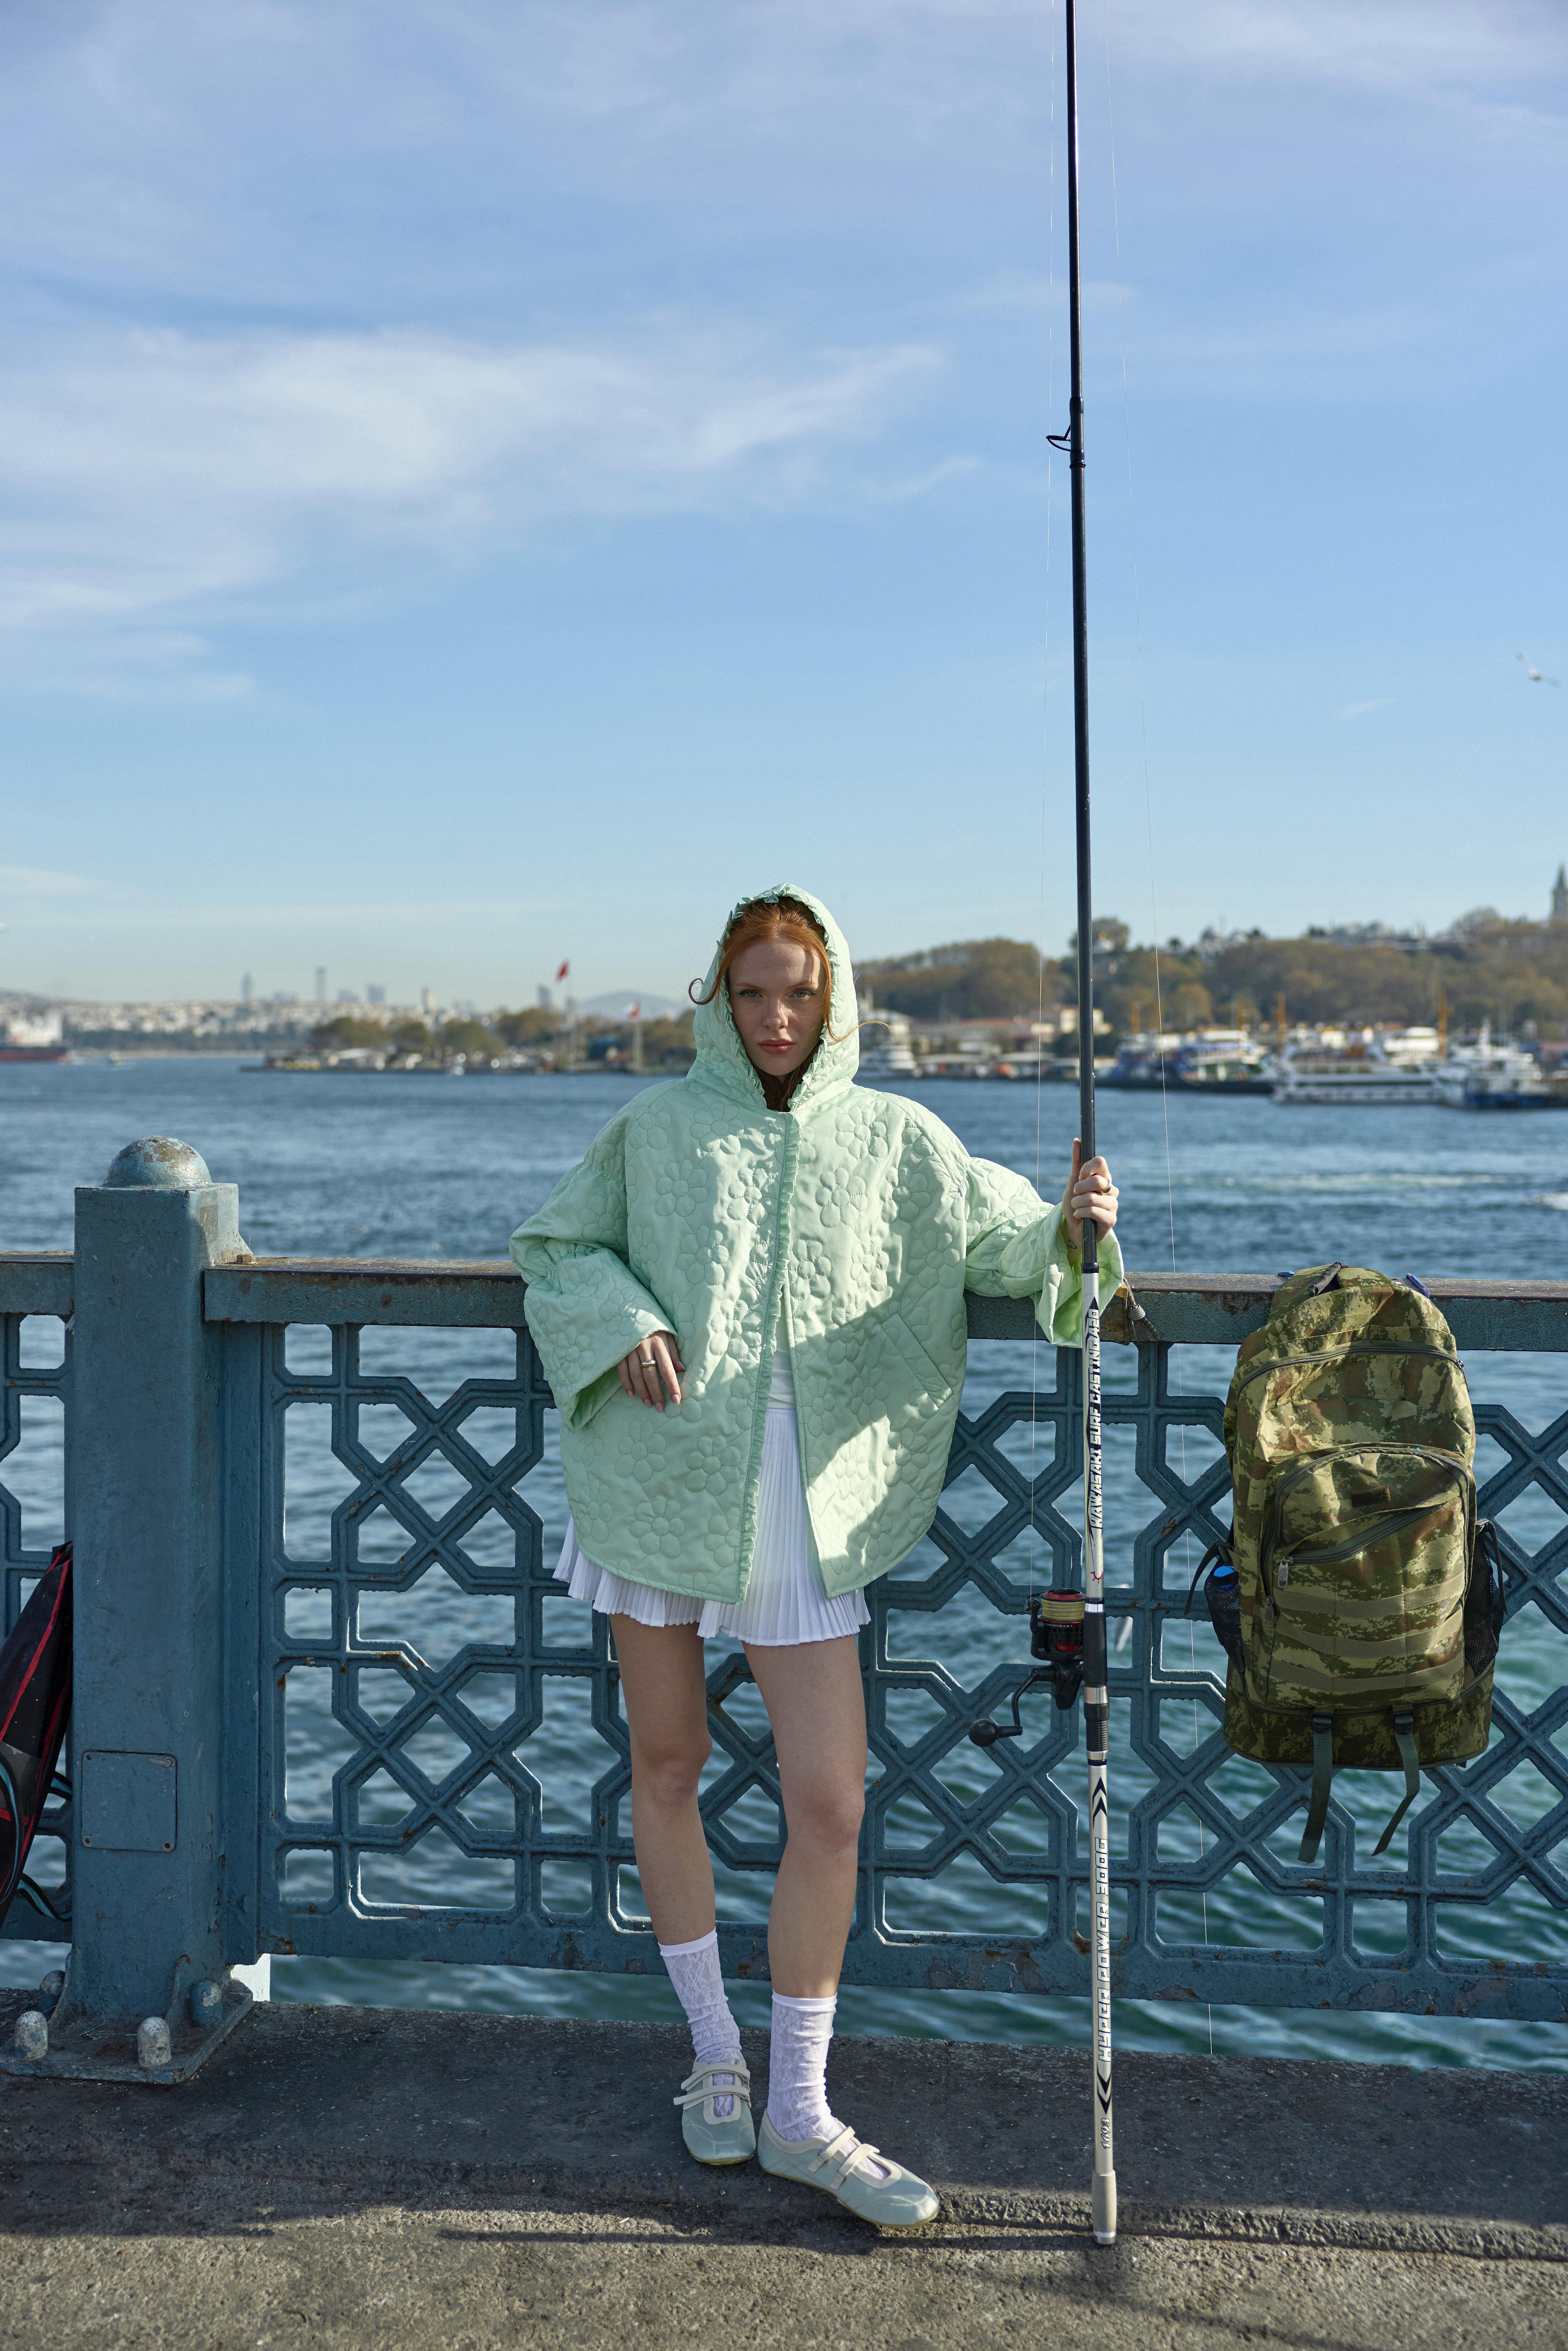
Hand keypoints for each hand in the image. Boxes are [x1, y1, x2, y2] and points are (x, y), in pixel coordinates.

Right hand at [618, 1330, 683, 1409]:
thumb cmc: (654, 1327)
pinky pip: (622, 1371)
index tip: (676, 1400)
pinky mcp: (620, 1351)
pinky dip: (626, 1384)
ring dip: (642, 1391)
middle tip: (660, 1407)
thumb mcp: (668, 1335)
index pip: (667, 1368)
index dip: (672, 1385)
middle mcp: (644, 1347)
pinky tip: (631, 1394)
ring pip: (636, 1374)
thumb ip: (673, 1352)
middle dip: (656, 1393)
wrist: (632, 1312)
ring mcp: (630, 1349)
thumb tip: (681, 1370)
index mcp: (659, 1343)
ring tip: (648, 1403)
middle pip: (650, 1374)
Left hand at [1061, 1140, 1117, 1256]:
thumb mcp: (1072, 1182)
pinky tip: (1080, 1217)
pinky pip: (1092, 1211)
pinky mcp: (1111, 1220)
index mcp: (1104, 1178)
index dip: (1086, 1168)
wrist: (1072, 1228)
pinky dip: (1080, 1213)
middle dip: (1078, 1189)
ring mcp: (1113, 1205)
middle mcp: (1112, 1190)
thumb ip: (1076, 1162)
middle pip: (1096, 1180)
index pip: (1100, 1162)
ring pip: (1091, 1197)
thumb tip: (1077, 1140)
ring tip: (1076, 1208)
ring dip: (1076, 1203)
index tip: (1079, 1177)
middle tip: (1075, 1196)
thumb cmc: (1074, 1204)